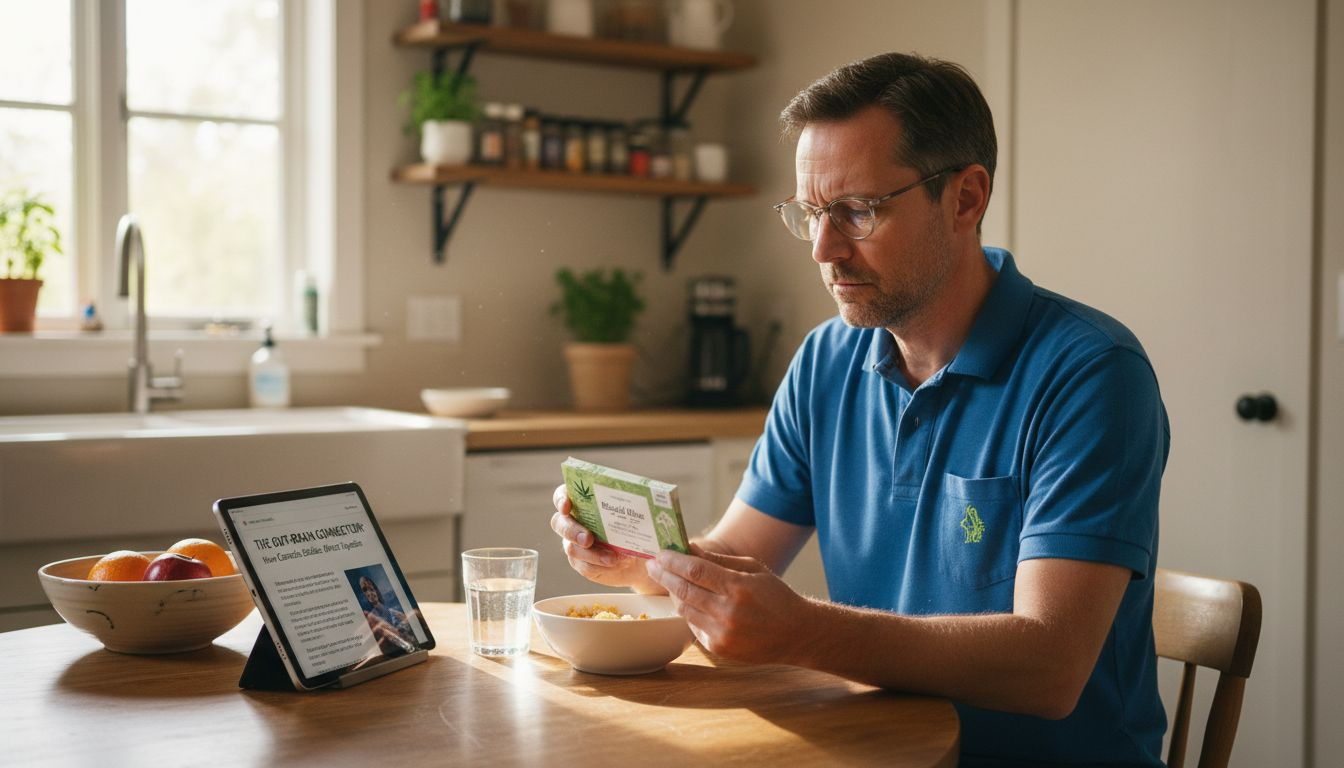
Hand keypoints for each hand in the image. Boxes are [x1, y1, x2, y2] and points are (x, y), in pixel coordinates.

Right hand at [549, 484, 664, 593]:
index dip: (561, 499)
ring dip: (591, 554)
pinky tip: (613, 564)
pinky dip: (598, 565)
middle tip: (588, 539)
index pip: (562, 495)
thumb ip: (632, 506)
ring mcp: (574, 543)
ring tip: (612, 558)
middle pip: (559, 523)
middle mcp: (573, 521)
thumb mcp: (636, 515)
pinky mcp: (581, 563)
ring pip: (571, 548)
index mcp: (582, 502)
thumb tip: (644, 502)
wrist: (639, 558)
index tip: (567, 506)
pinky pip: (583, 566)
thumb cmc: (635, 528)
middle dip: (572, 530)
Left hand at [644, 548, 813, 663]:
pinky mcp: (719, 649)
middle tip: (652, 564)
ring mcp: (722, 634)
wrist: (797, 634)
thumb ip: (719, 560)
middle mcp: (729, 612)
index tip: (660, 553)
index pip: (696, 571)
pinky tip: (689, 601)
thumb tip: (688, 548)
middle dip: (664, 575)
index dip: (674, 561)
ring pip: (685, 609)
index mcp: (739, 588)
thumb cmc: (776, 596)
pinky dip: (689, 611)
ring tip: (668, 580)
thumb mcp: (752, 569)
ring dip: (674, 593)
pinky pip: (694, 626)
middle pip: (685, 590)